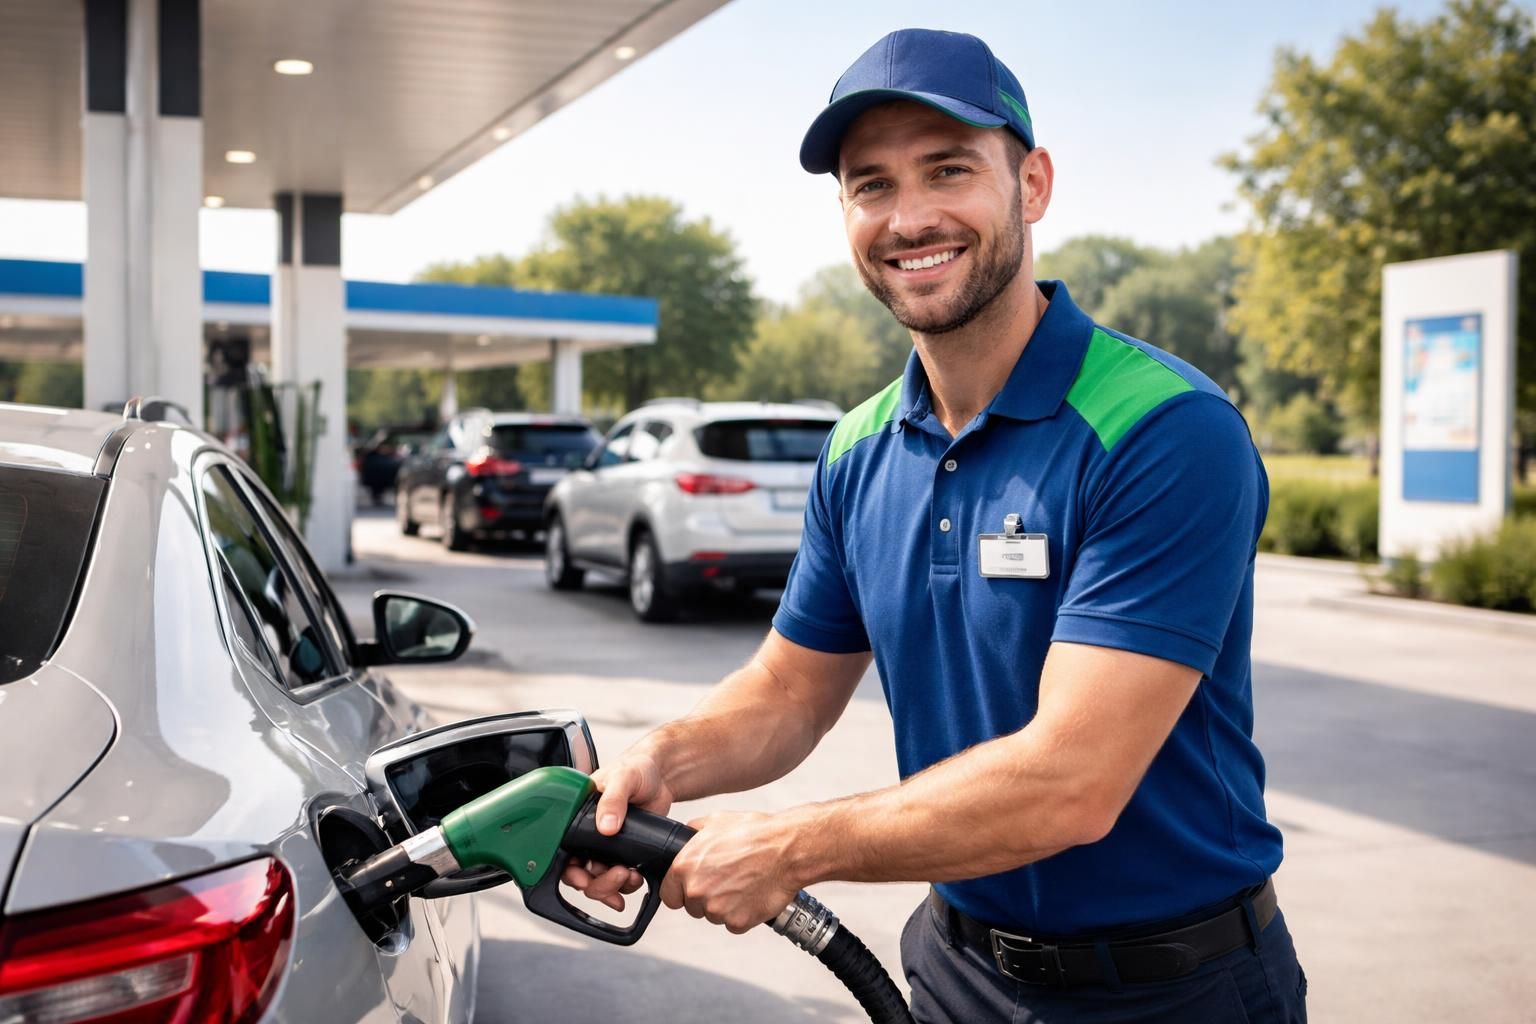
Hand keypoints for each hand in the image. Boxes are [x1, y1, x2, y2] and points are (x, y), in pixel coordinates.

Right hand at [559, 749, 675, 911]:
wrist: (661, 776)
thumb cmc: (635, 768)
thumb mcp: (622, 777)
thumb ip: (613, 799)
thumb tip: (605, 826)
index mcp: (576, 817)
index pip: (562, 852)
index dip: (570, 871)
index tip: (585, 878)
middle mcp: (587, 835)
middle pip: (580, 874)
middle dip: (597, 884)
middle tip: (618, 875)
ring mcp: (605, 847)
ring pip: (599, 880)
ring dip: (613, 886)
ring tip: (631, 876)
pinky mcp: (624, 853)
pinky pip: (619, 879)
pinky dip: (627, 884)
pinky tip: (637, 877)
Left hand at [660, 810, 805, 933]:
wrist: (787, 849)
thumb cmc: (755, 833)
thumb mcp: (716, 821)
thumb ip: (693, 833)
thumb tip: (686, 838)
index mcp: (684, 867)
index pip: (669, 894)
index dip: (681, 891)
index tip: (694, 886)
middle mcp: (696, 891)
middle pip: (692, 907)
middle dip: (706, 897)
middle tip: (726, 879)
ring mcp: (717, 910)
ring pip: (714, 916)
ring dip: (725, 905)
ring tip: (743, 883)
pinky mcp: (737, 922)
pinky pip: (734, 924)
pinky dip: (743, 913)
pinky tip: (752, 894)